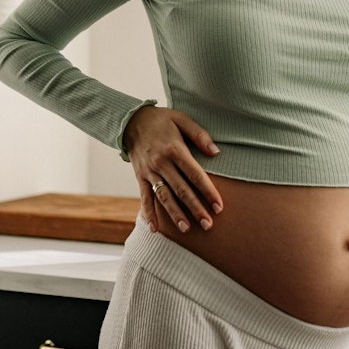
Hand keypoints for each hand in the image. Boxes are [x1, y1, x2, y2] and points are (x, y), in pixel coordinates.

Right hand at [124, 106, 222, 233]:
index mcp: (175, 149)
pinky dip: (148, 213)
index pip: (195, 175)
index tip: (219, 207)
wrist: (130, 120)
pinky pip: (144, 197)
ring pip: (164, 197)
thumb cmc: (161, 120)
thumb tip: (216, 152)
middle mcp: (161, 163)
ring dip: (175, 214)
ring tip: (187, 229)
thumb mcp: (182, 119)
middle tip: (208, 225)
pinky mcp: (140, 177)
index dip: (208, 192)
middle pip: (181, 190)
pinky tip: (155, 228)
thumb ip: (199, 135)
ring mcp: (149, 172)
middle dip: (195, 209)